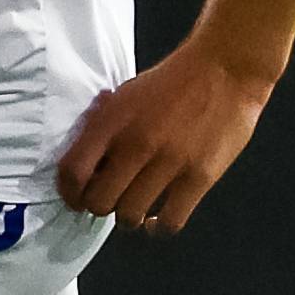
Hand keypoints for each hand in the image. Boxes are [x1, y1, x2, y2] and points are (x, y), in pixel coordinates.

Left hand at [54, 47, 275, 236]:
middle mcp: (136, 144)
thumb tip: (86, 164)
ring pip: (130, 217)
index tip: (75, 199)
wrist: (224, 68)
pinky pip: (169, 222)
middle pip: (99, 202)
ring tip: (136, 206)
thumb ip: (104, 128)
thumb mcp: (127, 94)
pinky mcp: (199, 177)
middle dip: (100, 206)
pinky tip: (157, 219)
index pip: (72, 172)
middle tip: (110, 200)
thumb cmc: (174, 81)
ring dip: (129, 217)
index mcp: (113, 121)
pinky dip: (158, 227)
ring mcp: (168, 162)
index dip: (70, 194)